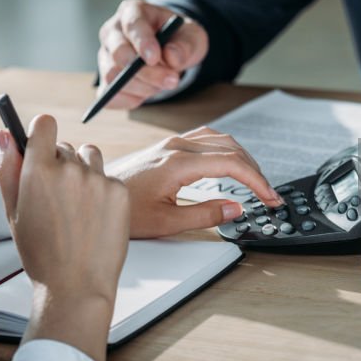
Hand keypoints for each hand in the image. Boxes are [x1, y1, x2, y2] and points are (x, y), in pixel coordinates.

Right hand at [0, 115, 128, 360]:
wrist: (76, 285)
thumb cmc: (41, 254)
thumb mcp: (14, 213)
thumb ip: (8, 170)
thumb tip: (6, 135)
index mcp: (39, 171)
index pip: (44, 123)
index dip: (41, 131)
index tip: (40, 141)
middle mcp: (70, 169)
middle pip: (64, 145)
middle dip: (58, 162)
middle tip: (54, 197)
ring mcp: (98, 179)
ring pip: (89, 156)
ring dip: (82, 170)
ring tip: (75, 205)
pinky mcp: (120, 190)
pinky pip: (108, 177)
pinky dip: (102, 190)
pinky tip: (93, 216)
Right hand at [97, 0, 208, 109]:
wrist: (170, 50)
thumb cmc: (179, 37)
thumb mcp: (192, 36)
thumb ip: (185, 45)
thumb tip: (171, 57)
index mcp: (133, 11)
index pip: (132, 24)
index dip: (142, 42)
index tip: (155, 58)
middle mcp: (113, 31)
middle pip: (118, 53)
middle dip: (145, 72)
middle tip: (172, 80)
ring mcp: (105, 56)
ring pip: (112, 76)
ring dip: (142, 86)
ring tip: (163, 82)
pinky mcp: (105, 80)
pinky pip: (110, 96)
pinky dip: (131, 99)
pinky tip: (148, 91)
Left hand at [111, 126, 284, 237]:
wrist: (91, 197)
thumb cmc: (121, 212)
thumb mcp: (165, 222)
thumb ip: (205, 215)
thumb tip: (236, 208)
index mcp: (178, 163)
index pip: (232, 164)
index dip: (257, 182)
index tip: (269, 198)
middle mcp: (176, 147)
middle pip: (230, 148)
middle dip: (255, 170)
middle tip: (268, 194)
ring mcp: (171, 143)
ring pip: (220, 139)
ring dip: (242, 157)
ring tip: (254, 180)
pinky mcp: (166, 145)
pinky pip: (206, 138)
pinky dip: (225, 149)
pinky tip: (229, 162)